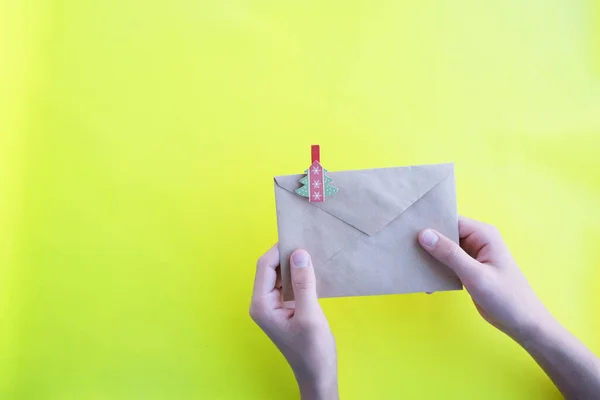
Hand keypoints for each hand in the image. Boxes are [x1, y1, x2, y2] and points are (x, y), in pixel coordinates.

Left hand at [250, 245, 337, 399]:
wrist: (318, 375)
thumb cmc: (313, 350)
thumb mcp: (309, 315)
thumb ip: (303, 283)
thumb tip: (299, 253)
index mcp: (261, 304)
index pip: (265, 266)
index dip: (279, 249)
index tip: (299, 236)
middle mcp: (262, 303)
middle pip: (270, 268)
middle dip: (286, 254)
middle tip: (307, 241)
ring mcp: (272, 306)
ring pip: (279, 275)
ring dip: (293, 264)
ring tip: (312, 252)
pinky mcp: (284, 308)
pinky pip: (288, 284)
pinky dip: (298, 275)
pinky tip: (312, 269)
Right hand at [418, 216, 552, 340]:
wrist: (522, 323)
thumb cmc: (505, 297)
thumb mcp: (475, 275)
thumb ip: (450, 254)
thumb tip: (424, 234)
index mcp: (483, 234)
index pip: (451, 221)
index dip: (429, 224)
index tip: (405, 230)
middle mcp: (477, 240)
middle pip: (445, 234)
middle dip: (426, 242)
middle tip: (402, 249)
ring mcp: (472, 255)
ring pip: (443, 250)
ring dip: (429, 258)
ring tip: (410, 265)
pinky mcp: (468, 269)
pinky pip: (447, 263)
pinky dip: (436, 270)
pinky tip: (425, 281)